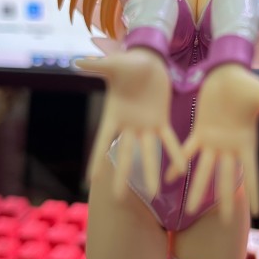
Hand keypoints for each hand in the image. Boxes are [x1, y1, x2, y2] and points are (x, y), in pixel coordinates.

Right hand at [76, 49, 185, 197]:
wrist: (149, 59)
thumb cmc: (128, 62)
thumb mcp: (114, 65)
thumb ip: (98, 67)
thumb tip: (77, 62)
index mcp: (113, 116)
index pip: (103, 142)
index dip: (97, 159)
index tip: (91, 180)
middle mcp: (129, 126)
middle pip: (124, 155)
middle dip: (122, 176)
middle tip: (118, 199)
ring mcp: (145, 125)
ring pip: (147, 153)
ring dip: (149, 172)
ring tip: (153, 193)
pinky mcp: (161, 120)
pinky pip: (168, 140)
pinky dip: (174, 153)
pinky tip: (181, 169)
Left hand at [167, 64, 258, 220]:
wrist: (227, 72)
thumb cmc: (247, 84)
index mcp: (247, 143)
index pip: (251, 173)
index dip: (253, 192)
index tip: (256, 212)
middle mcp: (230, 147)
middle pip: (227, 179)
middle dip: (225, 200)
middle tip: (223, 223)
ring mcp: (214, 141)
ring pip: (205, 171)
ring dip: (198, 189)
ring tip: (189, 210)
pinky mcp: (200, 132)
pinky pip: (187, 151)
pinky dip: (178, 164)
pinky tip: (169, 178)